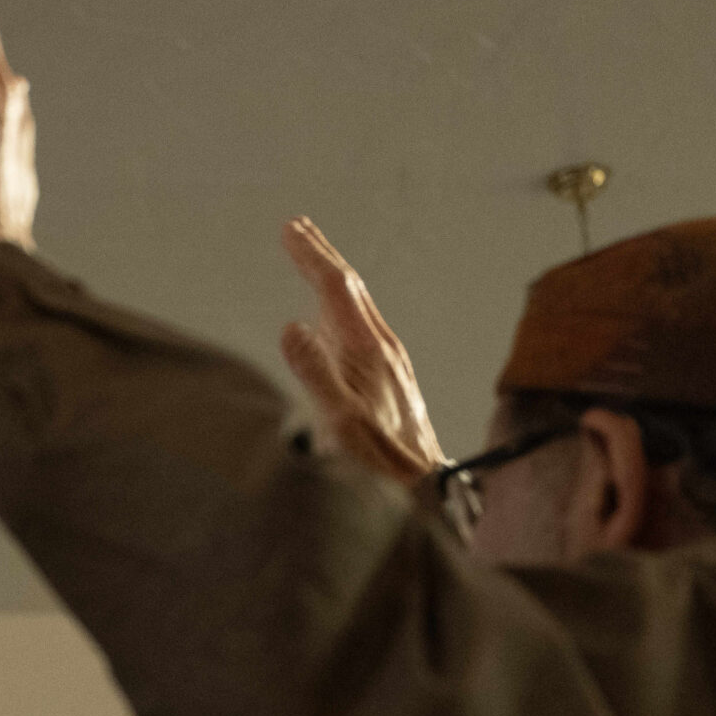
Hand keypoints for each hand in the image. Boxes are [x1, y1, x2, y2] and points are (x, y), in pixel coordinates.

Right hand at [278, 217, 445, 485]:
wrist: (426, 490)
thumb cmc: (380, 463)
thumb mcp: (341, 422)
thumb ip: (316, 373)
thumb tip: (290, 325)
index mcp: (367, 349)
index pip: (335, 288)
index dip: (311, 256)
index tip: (289, 229)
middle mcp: (382, 347)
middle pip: (350, 287)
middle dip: (322, 255)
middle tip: (297, 226)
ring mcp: (388, 362)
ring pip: (357, 305)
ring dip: (331, 277)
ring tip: (311, 259)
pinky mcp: (389, 378)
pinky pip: (360, 326)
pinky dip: (339, 306)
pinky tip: (331, 316)